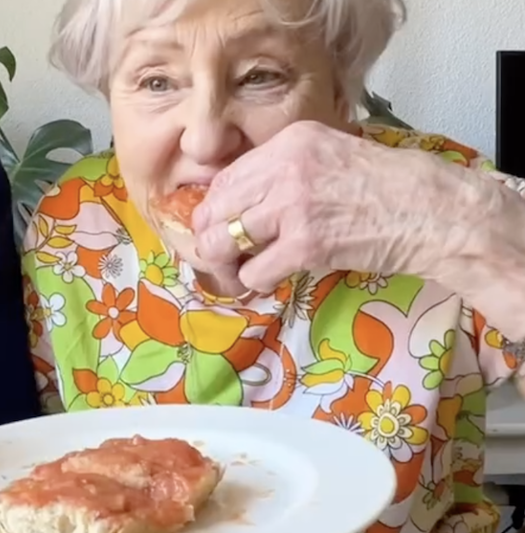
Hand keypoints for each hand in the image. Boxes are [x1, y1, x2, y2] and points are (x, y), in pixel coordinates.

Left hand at [192, 121, 475, 293]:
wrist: (430, 210)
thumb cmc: (386, 187)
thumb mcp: (329, 157)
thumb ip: (284, 172)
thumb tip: (244, 203)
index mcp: (288, 142)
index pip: (223, 180)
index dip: (213, 211)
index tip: (218, 229)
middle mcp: (283, 167)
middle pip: (214, 210)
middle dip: (211, 241)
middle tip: (223, 259)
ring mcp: (292, 206)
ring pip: (223, 242)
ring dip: (228, 266)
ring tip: (241, 273)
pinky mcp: (306, 244)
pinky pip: (254, 271)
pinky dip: (256, 282)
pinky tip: (273, 279)